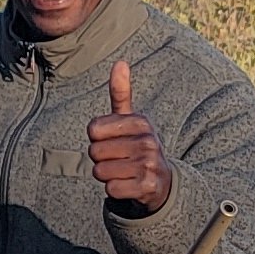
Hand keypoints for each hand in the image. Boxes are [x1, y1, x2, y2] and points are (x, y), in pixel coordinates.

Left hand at [86, 60, 171, 214]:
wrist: (161, 183)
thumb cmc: (136, 148)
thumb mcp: (129, 121)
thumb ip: (121, 93)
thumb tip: (120, 62)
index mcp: (141, 122)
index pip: (93, 129)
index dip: (96, 139)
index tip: (113, 141)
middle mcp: (148, 141)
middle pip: (94, 152)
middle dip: (101, 159)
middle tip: (119, 160)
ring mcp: (149, 164)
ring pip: (100, 171)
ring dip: (107, 176)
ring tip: (123, 172)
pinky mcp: (148, 187)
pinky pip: (111, 189)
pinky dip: (115, 190)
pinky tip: (129, 185)